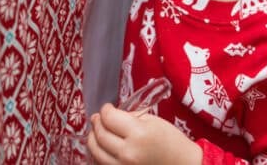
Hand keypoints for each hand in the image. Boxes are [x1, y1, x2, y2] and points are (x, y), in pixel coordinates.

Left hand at [87, 104, 202, 164]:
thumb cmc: (172, 143)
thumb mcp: (153, 121)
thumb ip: (130, 116)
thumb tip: (112, 116)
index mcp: (139, 134)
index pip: (109, 118)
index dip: (106, 110)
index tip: (107, 108)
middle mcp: (129, 153)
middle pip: (100, 135)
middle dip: (97, 123)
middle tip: (99, 118)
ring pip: (96, 152)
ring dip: (93, 139)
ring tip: (97, 131)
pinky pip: (102, 163)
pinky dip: (99, 154)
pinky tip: (103, 147)